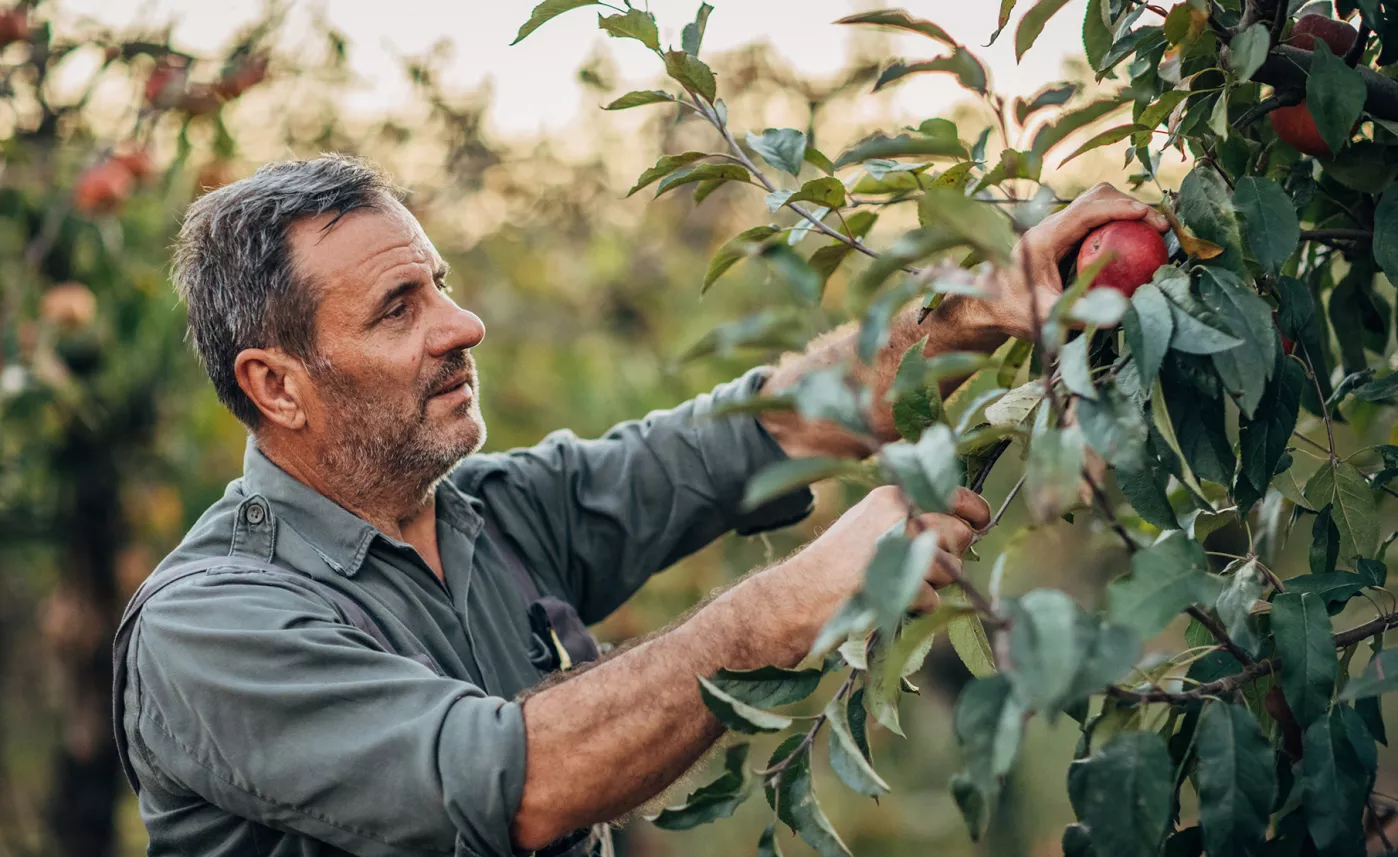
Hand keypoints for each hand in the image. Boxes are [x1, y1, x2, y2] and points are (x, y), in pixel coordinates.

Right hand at [771, 485, 991, 638]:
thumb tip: (965, 527)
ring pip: (952, 570)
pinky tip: (888, 600)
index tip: (980, 522)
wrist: (797, 595)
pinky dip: (916, 607)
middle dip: (950, 555)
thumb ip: (911, 519)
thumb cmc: (835, 564)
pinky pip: (934, 599)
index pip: (954, 494)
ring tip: (896, 584)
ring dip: (933, 585)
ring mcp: (901, 547)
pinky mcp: (901, 581)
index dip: (974, 511)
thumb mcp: (870, 524)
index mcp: (892, 495)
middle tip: (921, 568)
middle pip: (960, 534)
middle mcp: (901, 513)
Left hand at [987, 183, 1169, 339]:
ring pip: (1096, 202)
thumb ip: (1074, 314)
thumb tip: (1115, 315)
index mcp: (1043, 238)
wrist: (986, 306)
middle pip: (1095, 197)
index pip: (1086, 211)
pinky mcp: (1063, 235)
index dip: (1119, 208)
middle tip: (1160, 228)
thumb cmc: (1012, 311)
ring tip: (1155, 231)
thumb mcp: (1043, 317)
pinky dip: (1119, 221)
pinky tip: (1138, 239)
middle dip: (1130, 205)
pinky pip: (1095, 218)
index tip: (1147, 216)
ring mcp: (1057, 228)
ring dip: (1127, 210)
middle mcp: (1049, 225)